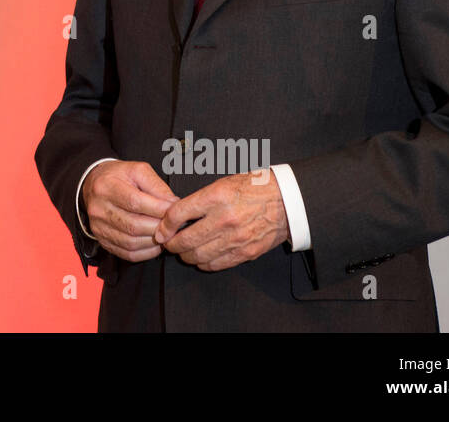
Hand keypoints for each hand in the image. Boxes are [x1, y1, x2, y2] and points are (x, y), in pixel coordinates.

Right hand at [81, 161, 176, 261]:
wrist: (93, 185)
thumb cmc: (118, 177)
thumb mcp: (138, 171)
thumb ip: (157, 186)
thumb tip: (173, 204)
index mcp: (107, 187)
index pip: (135, 202)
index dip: (158, 209)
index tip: (174, 210)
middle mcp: (99, 208)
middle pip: (133, 225)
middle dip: (158, 227)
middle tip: (172, 224)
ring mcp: (99, 227)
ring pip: (131, 242)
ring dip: (154, 241)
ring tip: (165, 233)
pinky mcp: (103, 240)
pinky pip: (127, 253)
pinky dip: (146, 252)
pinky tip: (154, 243)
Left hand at [154, 169, 289, 271]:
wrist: (287, 200)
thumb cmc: (253, 188)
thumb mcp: (223, 183)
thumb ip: (200, 200)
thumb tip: (176, 214)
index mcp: (216, 196)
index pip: (178, 213)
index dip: (164, 225)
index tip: (160, 230)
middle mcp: (224, 219)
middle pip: (185, 240)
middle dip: (171, 244)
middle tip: (168, 243)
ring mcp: (235, 238)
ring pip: (197, 256)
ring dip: (185, 255)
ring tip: (183, 250)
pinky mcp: (246, 253)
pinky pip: (216, 264)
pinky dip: (203, 263)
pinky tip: (200, 257)